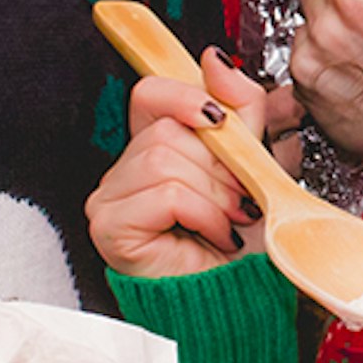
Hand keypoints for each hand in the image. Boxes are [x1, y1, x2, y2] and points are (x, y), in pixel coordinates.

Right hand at [86, 51, 272, 277]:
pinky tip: (215, 236)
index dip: (188, 95)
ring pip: (167, 157)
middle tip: (239, 197)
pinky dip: (204, 213)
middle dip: (220, 163)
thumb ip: (240, 111)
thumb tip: (217, 62)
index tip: (221, 118)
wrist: (240, 301)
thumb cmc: (242, 243)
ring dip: (216, 193)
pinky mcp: (110, 224)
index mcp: (154, 148)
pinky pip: (167, 192)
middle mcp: (125, 170)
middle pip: (169, 128)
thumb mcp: (253, 162)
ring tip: (230, 221)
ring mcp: (110, 197)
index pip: (153, 93)